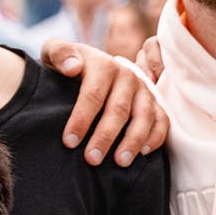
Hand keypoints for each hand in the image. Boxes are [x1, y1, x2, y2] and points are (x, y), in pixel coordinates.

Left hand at [40, 39, 166, 166]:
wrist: (88, 63)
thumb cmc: (67, 64)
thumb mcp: (54, 52)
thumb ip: (58, 54)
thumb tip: (72, 67)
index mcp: (103, 65)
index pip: (93, 94)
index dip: (81, 119)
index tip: (69, 141)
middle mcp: (127, 76)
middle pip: (118, 109)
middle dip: (105, 136)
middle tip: (92, 159)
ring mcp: (143, 90)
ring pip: (143, 117)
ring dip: (133, 141)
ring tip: (120, 162)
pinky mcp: (155, 103)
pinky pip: (162, 121)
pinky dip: (155, 137)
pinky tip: (143, 154)